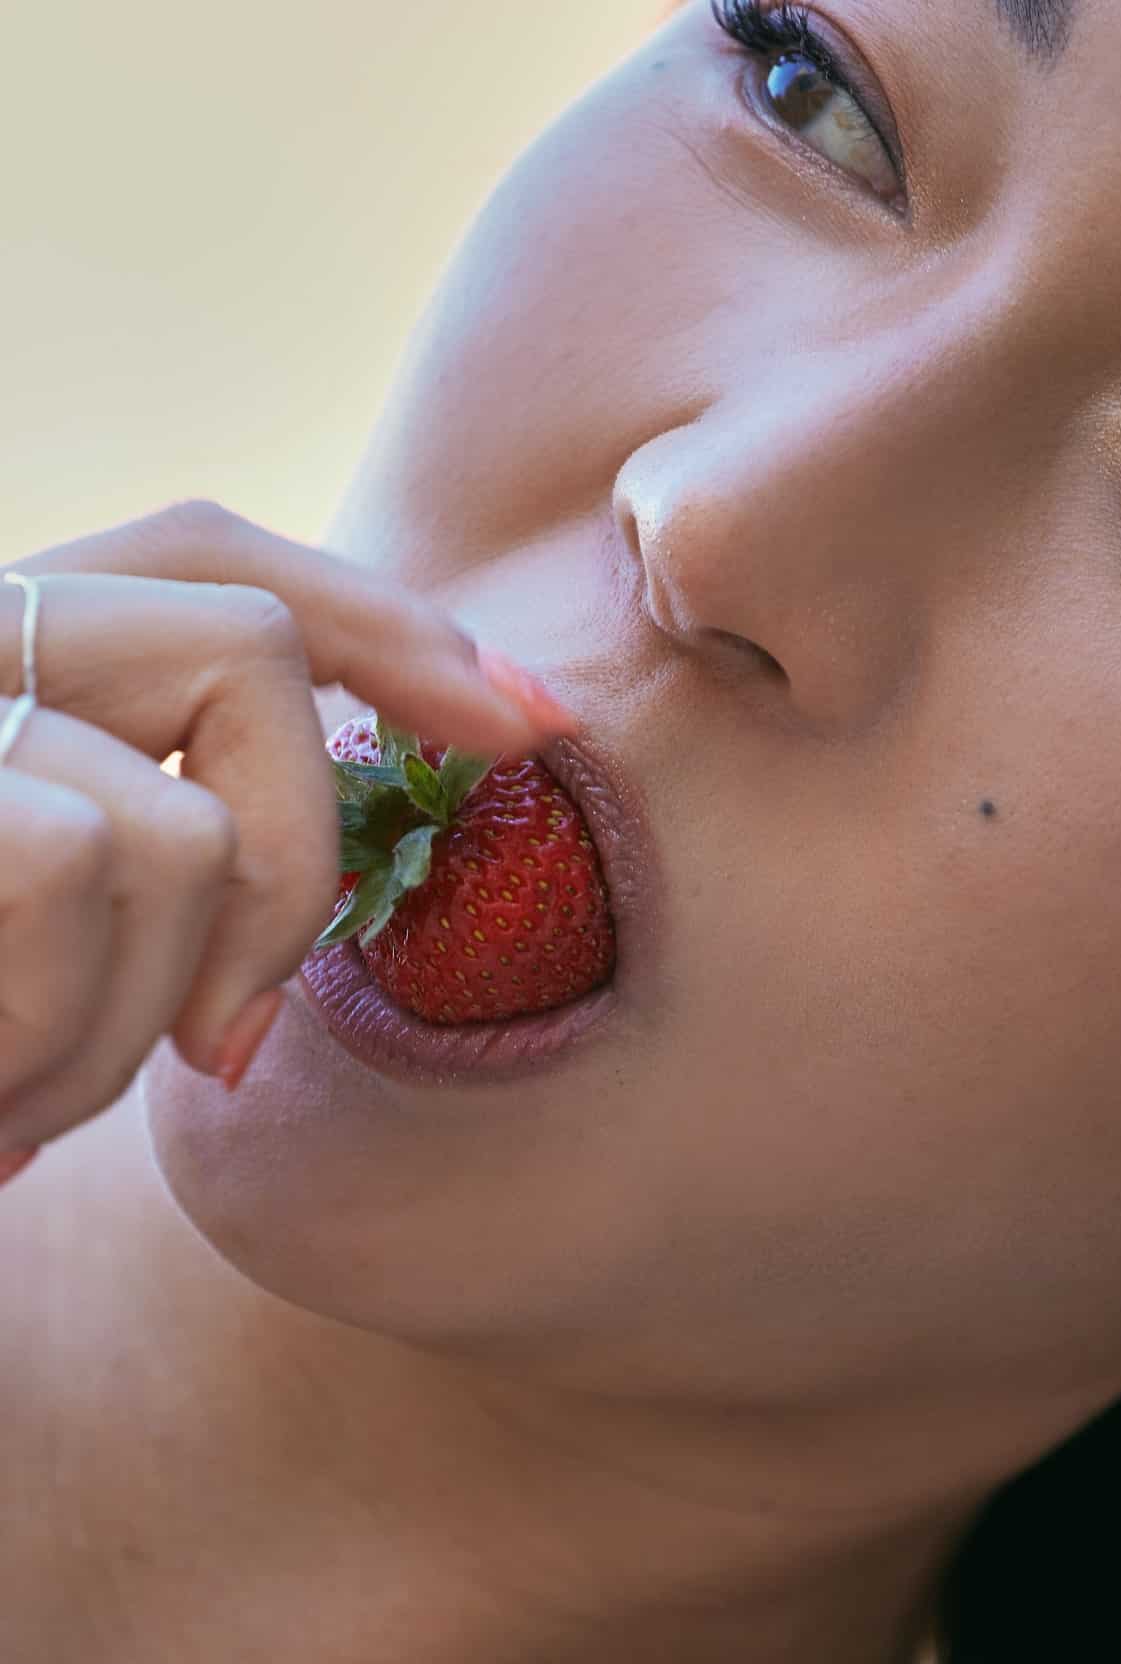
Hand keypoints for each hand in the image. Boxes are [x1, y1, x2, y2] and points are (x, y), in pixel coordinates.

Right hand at [0, 499, 573, 1176]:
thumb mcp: (38, 942)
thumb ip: (153, 835)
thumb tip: (368, 797)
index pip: (211, 555)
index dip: (386, 624)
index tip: (519, 723)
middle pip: (245, 639)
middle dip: (298, 865)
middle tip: (228, 1043)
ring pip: (184, 817)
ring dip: (141, 1020)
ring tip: (22, 1098)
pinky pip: (83, 866)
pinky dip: (61, 1032)